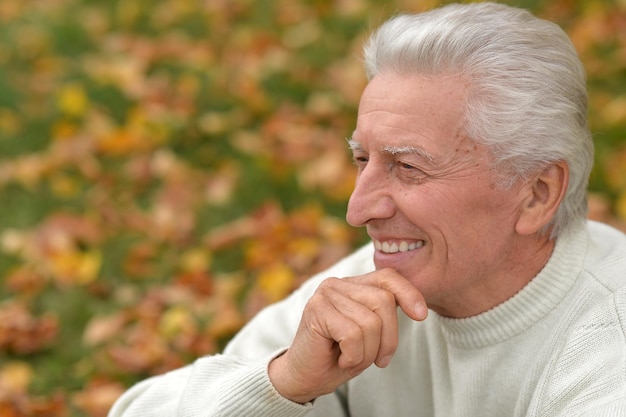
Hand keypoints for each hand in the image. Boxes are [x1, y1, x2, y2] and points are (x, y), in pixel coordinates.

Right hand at [268, 268, 427, 403]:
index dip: (409, 294)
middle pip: (384, 301)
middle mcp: (337, 284)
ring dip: (367, 352)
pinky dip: (353, 355)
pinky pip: (353, 335)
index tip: (421, 316)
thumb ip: (385, 315)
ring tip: (350, 358)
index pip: (388, 277)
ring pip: (370, 322)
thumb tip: (419, 307)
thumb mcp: (371, 335)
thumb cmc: (339, 356)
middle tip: (375, 359)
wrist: (304, 378)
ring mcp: (325, 294)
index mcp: (353, 285)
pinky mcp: (316, 310)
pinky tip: (340, 358)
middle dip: (388, 338)